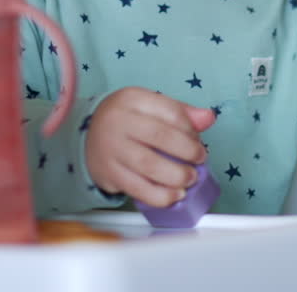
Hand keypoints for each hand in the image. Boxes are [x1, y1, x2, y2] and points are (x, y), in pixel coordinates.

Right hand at [85, 86, 215, 207]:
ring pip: (149, 165)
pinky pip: (137, 188)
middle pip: (161, 136)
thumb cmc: (128, 121)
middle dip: (187, 151)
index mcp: (132, 99)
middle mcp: (118, 121)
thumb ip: (180, 111)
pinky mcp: (109, 173)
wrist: (88, 137)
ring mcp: (112, 148)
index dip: (190, 128)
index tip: (197, 139)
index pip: (170, 111)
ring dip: (176, 175)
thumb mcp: (150, 107)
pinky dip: (160, 196)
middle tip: (199, 160)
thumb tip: (208, 118)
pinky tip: (174, 195)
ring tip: (190, 179)